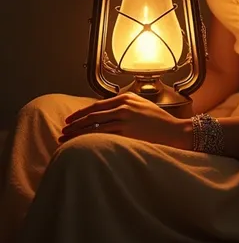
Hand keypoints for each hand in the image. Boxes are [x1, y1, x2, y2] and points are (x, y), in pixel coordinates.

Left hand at [59, 92, 191, 148]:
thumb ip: (124, 105)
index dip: (80, 114)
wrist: (173, 130)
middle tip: (62, 131)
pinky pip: (104, 135)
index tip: (70, 120)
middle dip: (74, 124)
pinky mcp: (127, 131)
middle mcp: (123, 106)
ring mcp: (124, 118)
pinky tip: (82, 144)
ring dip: (78, 133)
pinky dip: (90, 139)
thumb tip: (107, 112)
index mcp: (125, 98)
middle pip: (92, 115)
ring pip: (94, 125)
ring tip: (66, 139)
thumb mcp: (141, 105)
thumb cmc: (158, 120)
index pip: (96, 105)